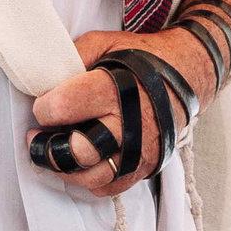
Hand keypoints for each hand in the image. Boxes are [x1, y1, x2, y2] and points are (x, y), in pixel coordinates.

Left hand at [26, 27, 216, 197]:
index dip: (43, 107)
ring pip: (91, 178)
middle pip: (77, 152)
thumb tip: (41, 79)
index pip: (61, 108)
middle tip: (42, 134)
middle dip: (50, 145)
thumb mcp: (104, 43)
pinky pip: (109, 187)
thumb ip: (71, 58)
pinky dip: (92, 179)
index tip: (44, 104)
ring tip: (61, 150)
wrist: (189, 72)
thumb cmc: (142, 58)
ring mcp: (140, 150)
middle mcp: (128, 124)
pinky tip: (87, 160)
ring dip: (67, 168)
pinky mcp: (146, 165)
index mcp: (113, 90)